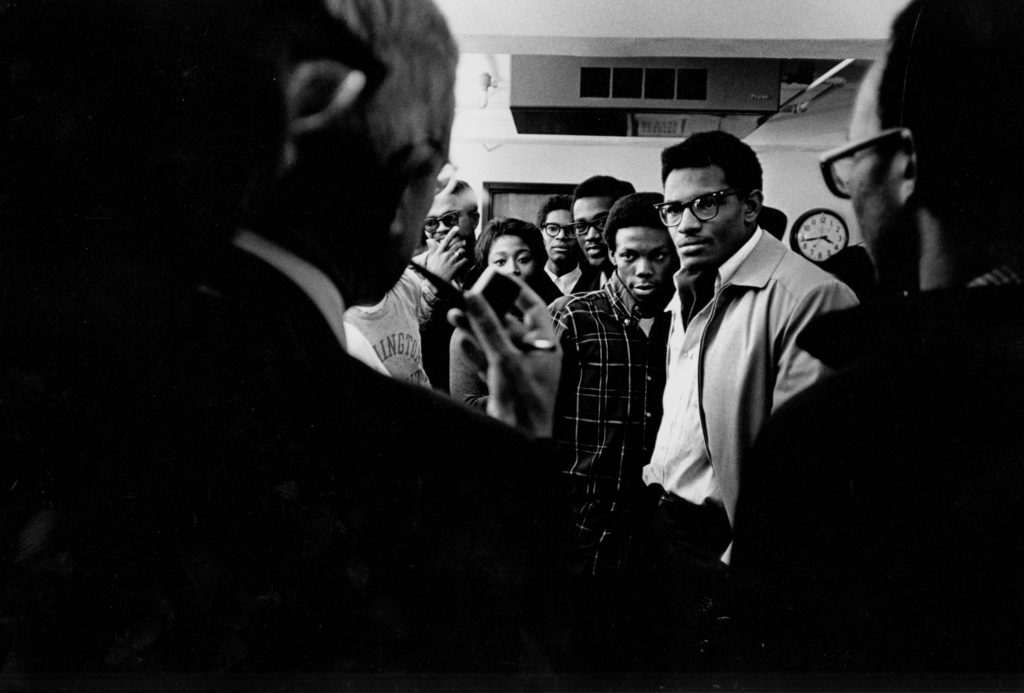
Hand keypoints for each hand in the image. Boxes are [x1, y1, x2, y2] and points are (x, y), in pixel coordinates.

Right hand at [420, 226, 468, 281]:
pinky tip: (465, 260)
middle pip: (455, 246)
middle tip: (464, 241)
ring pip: (459, 253)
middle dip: (461, 242)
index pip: (445, 240)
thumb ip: (432, 249)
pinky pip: (462, 261)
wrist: (434, 282)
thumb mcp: (430, 259)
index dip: (451, 233)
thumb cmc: (431, 270)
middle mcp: (444, 256)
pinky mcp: (454, 268)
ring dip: (462, 251)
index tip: (456, 228)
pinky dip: (465, 260)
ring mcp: (450, 262)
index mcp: (438, 253)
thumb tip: (430, 240)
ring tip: (463, 250)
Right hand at [450, 279, 560, 438]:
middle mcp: (534, 356)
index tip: (500, 276)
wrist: (518, 441)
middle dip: (487, 312)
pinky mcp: (504, 385)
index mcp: (545, 345)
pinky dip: (475, 351)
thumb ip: (487, 326)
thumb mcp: (503, 357)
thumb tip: (472, 296)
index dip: (517, 290)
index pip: (534, 308)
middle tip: (468, 298)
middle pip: (509, 324)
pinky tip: (461, 342)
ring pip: (495, 342)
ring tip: (454, 315)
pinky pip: (488, 362)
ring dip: (476, 330)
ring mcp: (519, 371)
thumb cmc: (522, 401)